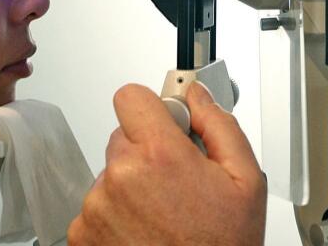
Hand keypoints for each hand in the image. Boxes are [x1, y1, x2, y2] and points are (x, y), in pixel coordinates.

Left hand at [68, 82, 266, 244]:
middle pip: (123, 137)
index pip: (131, 97)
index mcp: (159, 155)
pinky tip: (144, 232)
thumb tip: (198, 96)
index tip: (166, 124)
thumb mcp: (245, 181)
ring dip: (132, 186)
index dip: (152, 107)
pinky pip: (97, 206)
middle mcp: (120, 178)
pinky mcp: (82, 234)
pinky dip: (116, 215)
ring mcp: (96, 208)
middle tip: (176, 181)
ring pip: (111, 174)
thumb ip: (219, 125)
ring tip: (162, 215)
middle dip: (147, 152)